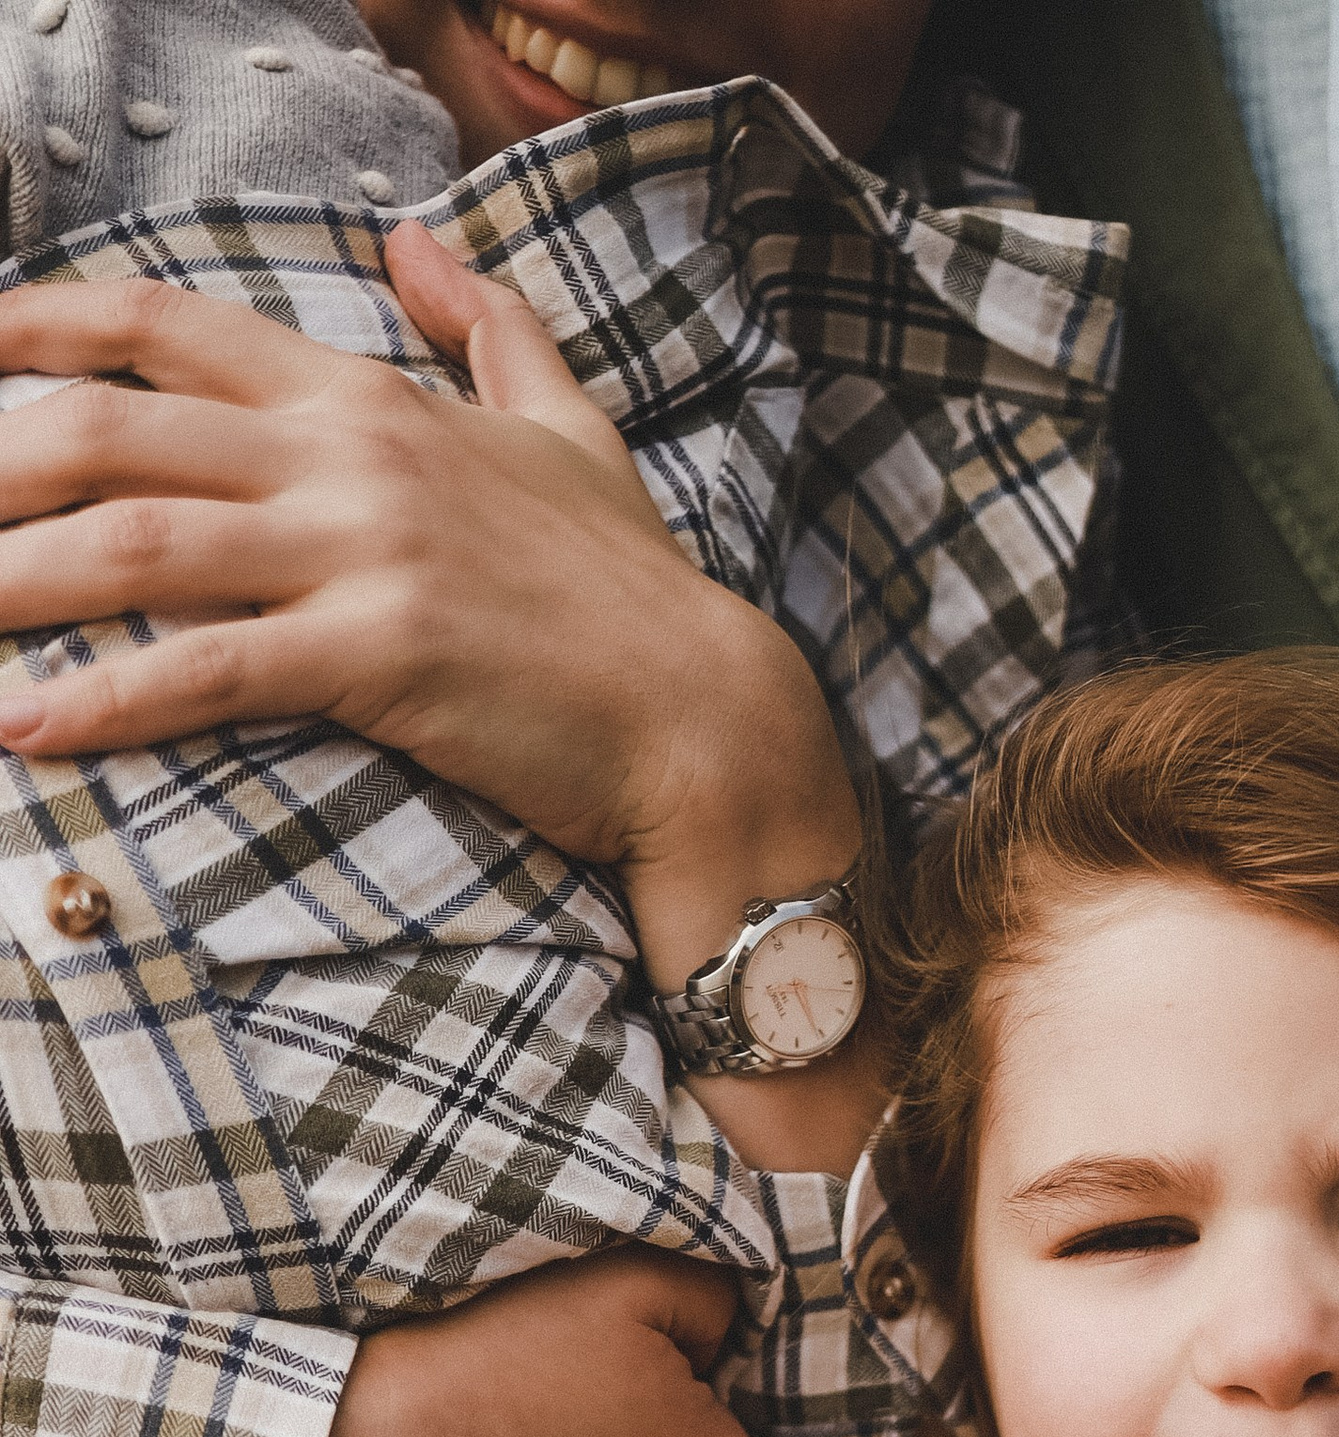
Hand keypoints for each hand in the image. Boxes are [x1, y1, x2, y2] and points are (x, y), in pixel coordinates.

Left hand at [0, 227, 843, 872]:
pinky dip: (105, 700)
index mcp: (365, 397)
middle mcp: (347, 456)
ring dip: (14, 579)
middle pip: (113, 429)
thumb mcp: (564, 427)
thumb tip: (418, 240)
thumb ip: (486, 324)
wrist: (706, 716)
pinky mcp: (380, 655)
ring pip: (137, 538)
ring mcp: (362, 551)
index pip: (164, 330)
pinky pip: (208, 669)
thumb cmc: (633, 592)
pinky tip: (30, 730)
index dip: (39, 330)